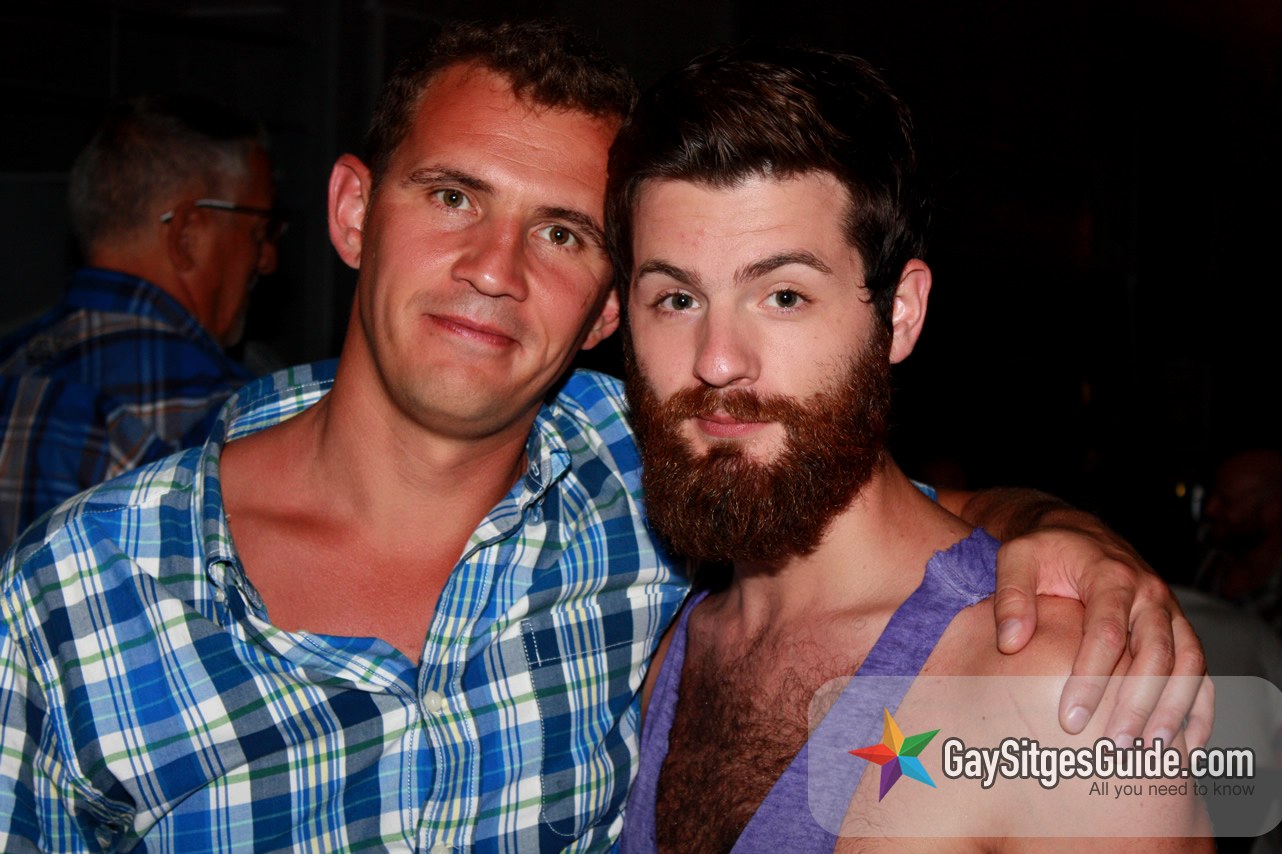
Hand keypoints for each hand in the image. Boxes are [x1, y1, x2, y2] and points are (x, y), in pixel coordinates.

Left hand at [993, 525, 1212, 748]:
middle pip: (1155, 653)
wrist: (1077, 534)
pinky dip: (1200, 706)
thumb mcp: (1017, 558)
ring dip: (1173, 708)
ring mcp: (1169, 612)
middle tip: (1114, 745)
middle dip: (1136, 703)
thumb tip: (1011, 643)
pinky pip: (1201, 669)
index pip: (1107, 633)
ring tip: (1150, 750)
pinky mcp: (1178, 629)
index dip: (1091, 678)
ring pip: (1188, 663)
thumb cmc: (1044, 550)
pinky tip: (1187, 743)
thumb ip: (1011, 597)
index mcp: (1111, 576)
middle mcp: (1149, 594)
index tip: (1070, 717)